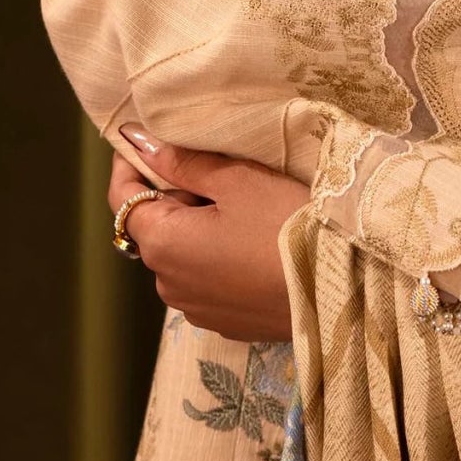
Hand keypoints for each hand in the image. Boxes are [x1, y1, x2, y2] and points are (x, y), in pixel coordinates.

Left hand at [108, 127, 310, 340]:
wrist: (336, 288)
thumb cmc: (284, 224)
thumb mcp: (237, 181)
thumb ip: (184, 162)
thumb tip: (140, 143)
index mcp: (162, 244)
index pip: (123, 198)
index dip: (129, 165)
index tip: (146, 138)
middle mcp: (167, 283)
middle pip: (157, 226)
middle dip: (177, 195)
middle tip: (220, 169)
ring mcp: (196, 309)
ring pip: (183, 254)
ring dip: (199, 227)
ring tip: (244, 206)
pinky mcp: (225, 322)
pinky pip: (207, 279)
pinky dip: (218, 256)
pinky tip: (255, 242)